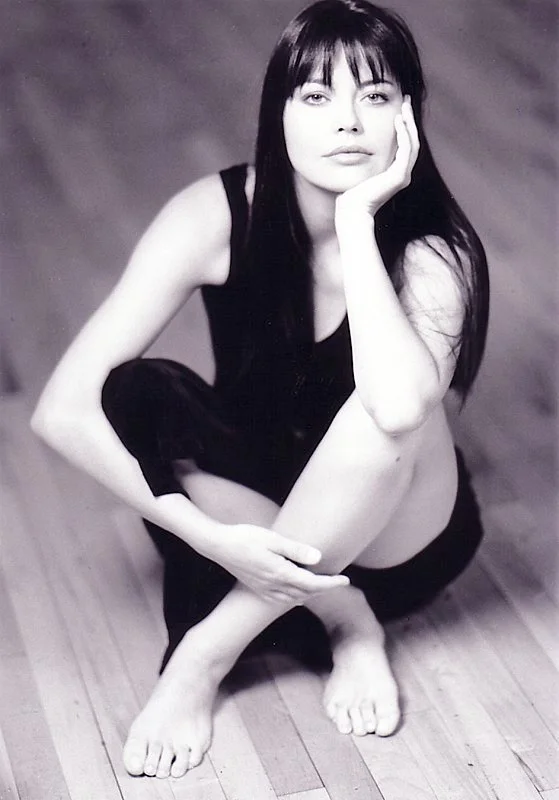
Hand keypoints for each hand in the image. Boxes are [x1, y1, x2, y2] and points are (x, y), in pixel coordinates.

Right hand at [210, 522, 349, 603]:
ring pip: (293, 599)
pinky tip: (296, 595)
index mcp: (280, 572)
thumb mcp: (273, 539)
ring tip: (322, 587)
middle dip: (324, 590)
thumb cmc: (245, 537)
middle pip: (305, 593)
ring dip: (310, 595)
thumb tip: (319, 558)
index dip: (331, 584)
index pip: (312, 584)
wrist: (217, 545)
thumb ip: (296, 549)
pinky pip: (280, 600)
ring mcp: (263, 589)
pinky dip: (294, 598)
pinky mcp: (256, 588)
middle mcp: (273, 585)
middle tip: (339, 582)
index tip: (346, 580)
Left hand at [335, 96, 418, 222]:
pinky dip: (403, 134)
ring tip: (404, 107)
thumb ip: (366, 158)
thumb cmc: (352, 193)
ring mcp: (403, 176)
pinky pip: (406, 150)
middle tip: (406, 101)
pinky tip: (398, 120)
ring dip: (409, 123)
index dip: (405, 126)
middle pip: (412, 141)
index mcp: (396, 173)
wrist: (352, 209)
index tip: (401, 109)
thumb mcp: (361, 170)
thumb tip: (358, 144)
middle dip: (409, 120)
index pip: (406, 145)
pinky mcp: (399, 176)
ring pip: (412, 143)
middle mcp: (403, 174)